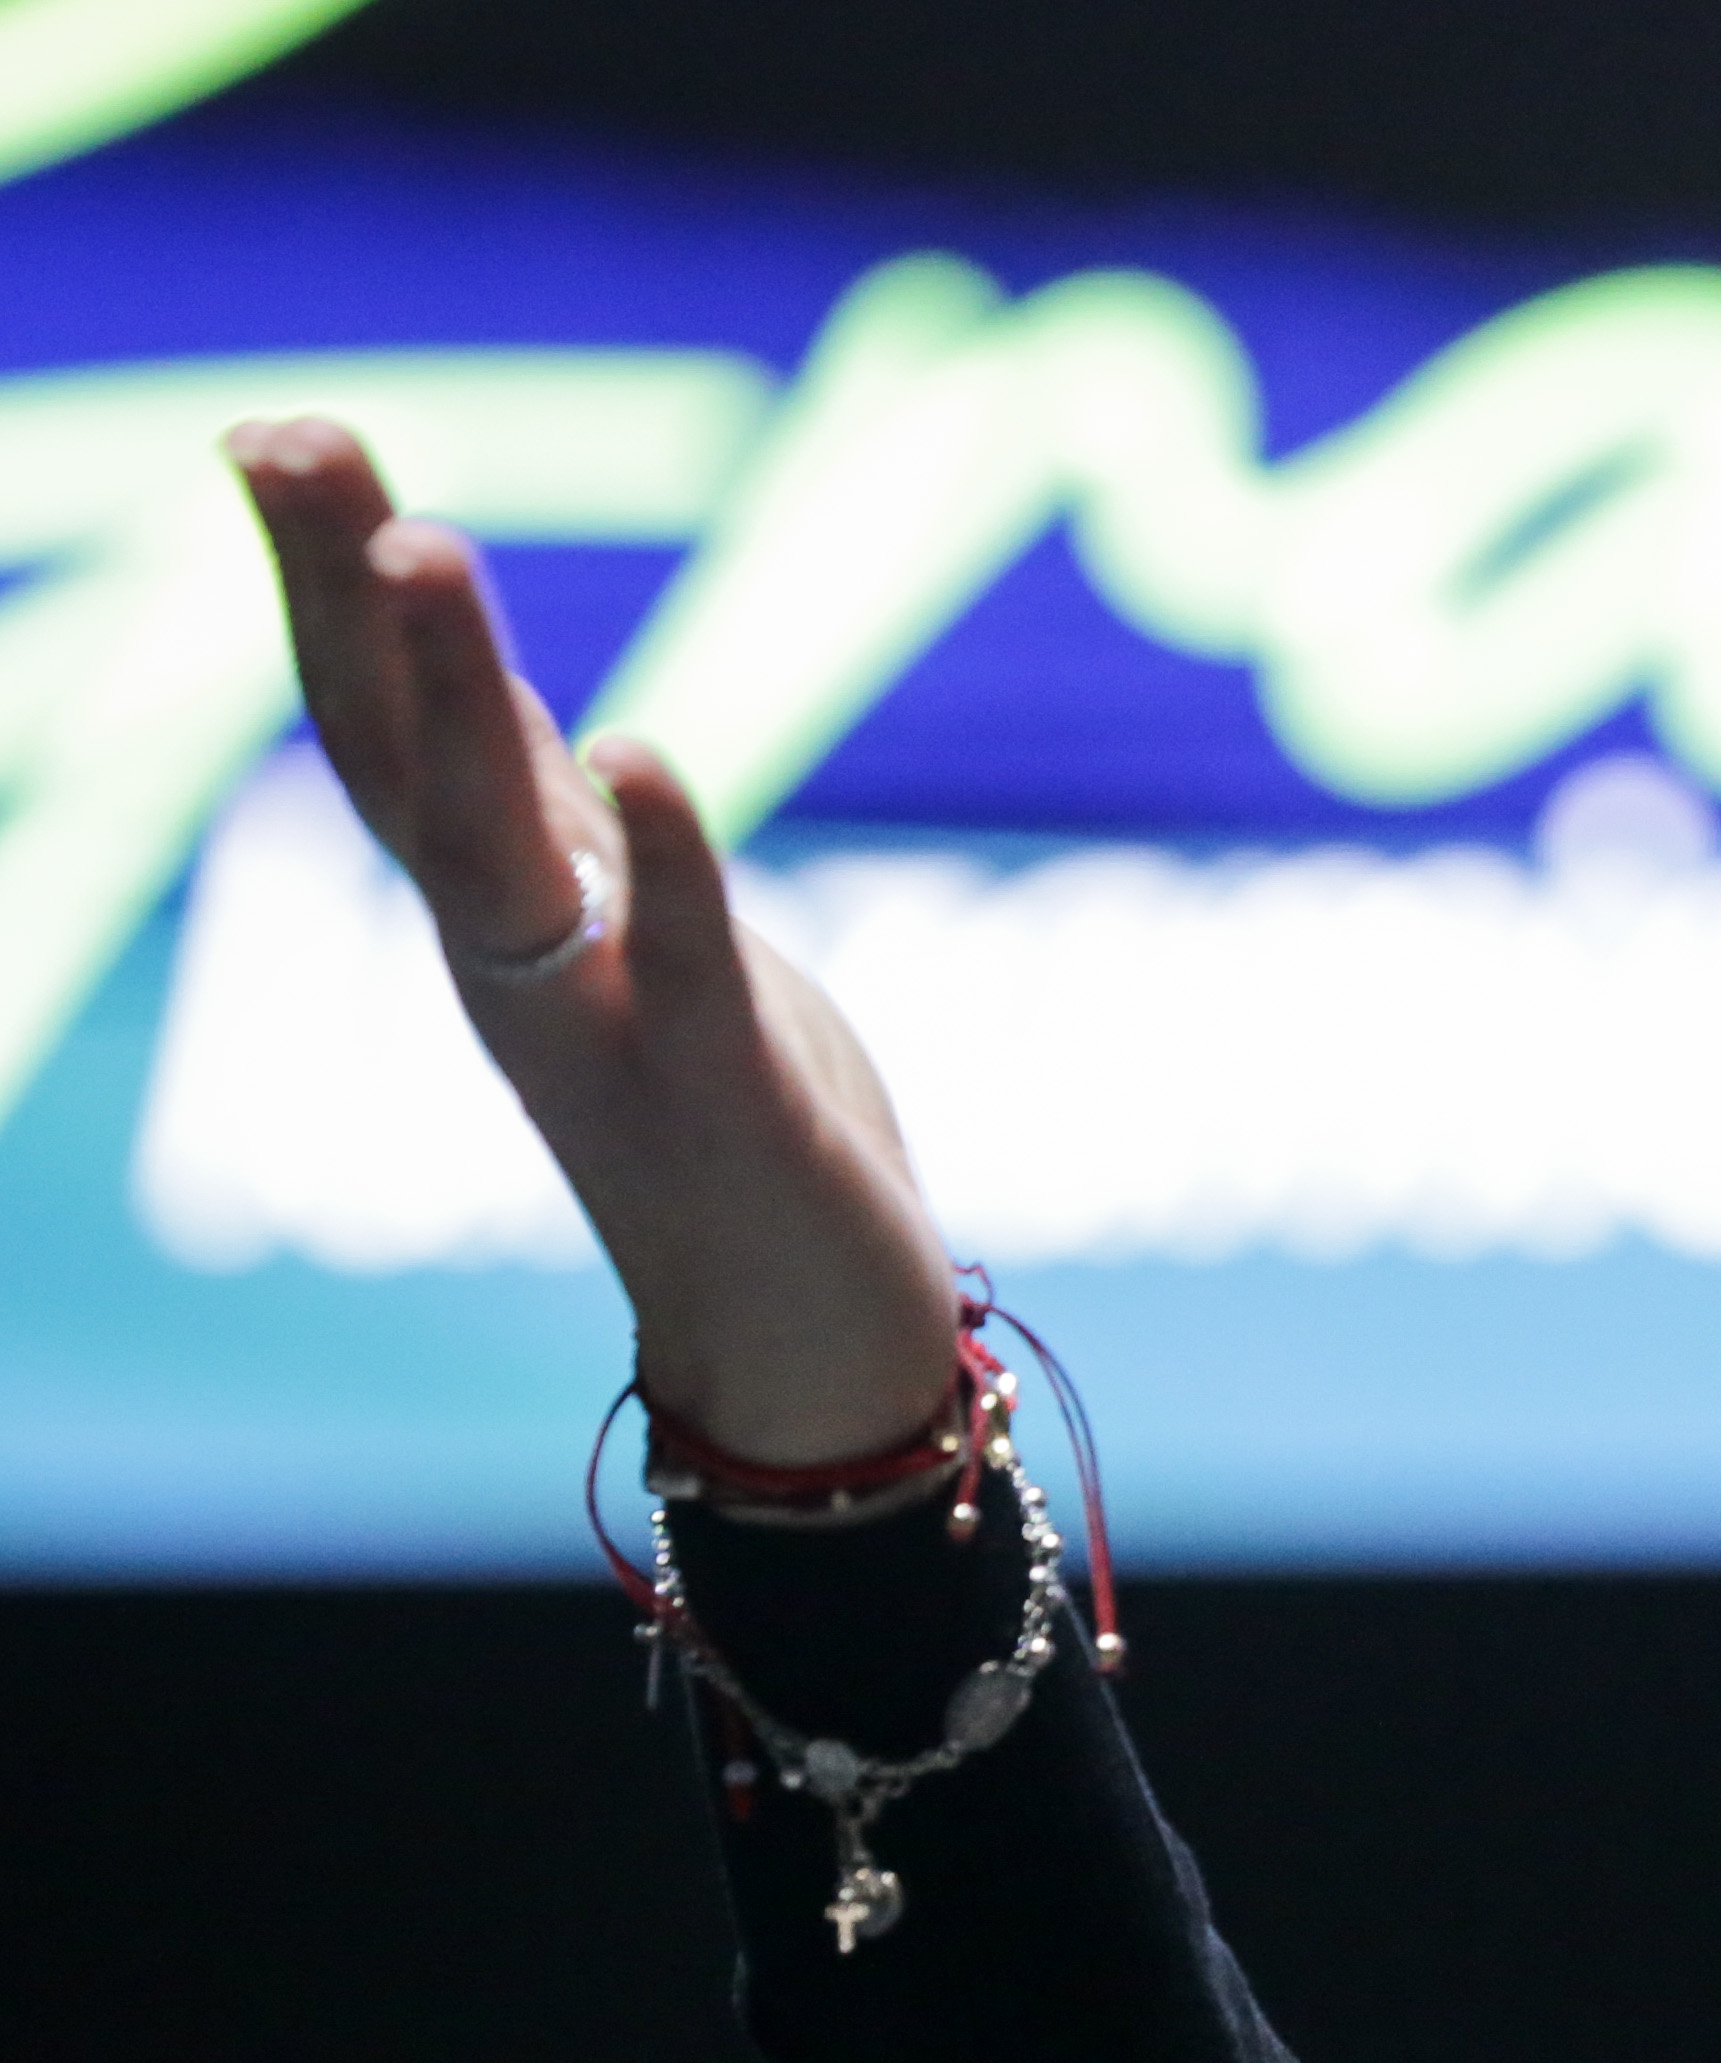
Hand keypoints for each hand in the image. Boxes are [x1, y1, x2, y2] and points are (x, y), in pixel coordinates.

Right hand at [228, 416, 964, 1461]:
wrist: (808, 1340)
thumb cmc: (723, 1116)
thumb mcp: (627, 926)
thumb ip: (554, 811)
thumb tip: (476, 675)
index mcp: (501, 908)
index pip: (385, 721)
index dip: (324, 582)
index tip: (277, 430)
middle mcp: (516, 959)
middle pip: (403, 757)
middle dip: (346, 599)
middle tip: (290, 438)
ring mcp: (606, 1027)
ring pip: (499, 849)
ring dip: (459, 704)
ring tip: (422, 549)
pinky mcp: (725, 1093)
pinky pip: (683, 962)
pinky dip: (666, 860)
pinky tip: (648, 753)